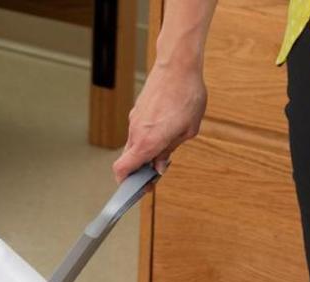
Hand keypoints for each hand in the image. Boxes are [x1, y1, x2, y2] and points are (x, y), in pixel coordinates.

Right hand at [112, 60, 207, 183]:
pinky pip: (138, 130)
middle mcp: (135, 133)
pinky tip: (165, 127)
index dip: (126, 183)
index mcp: (146, 142)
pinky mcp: (137, 111)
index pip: (122, 170)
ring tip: (167, 143)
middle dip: (140, 168)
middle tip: (157, 168)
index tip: (139, 187)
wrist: (177, 65)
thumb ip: (170, 150)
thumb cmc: (186, 95)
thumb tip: (160, 165)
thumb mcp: (188, 130)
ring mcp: (134, 121)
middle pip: (128, 160)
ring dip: (146, 150)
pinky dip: (147, 135)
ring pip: (134, 145)